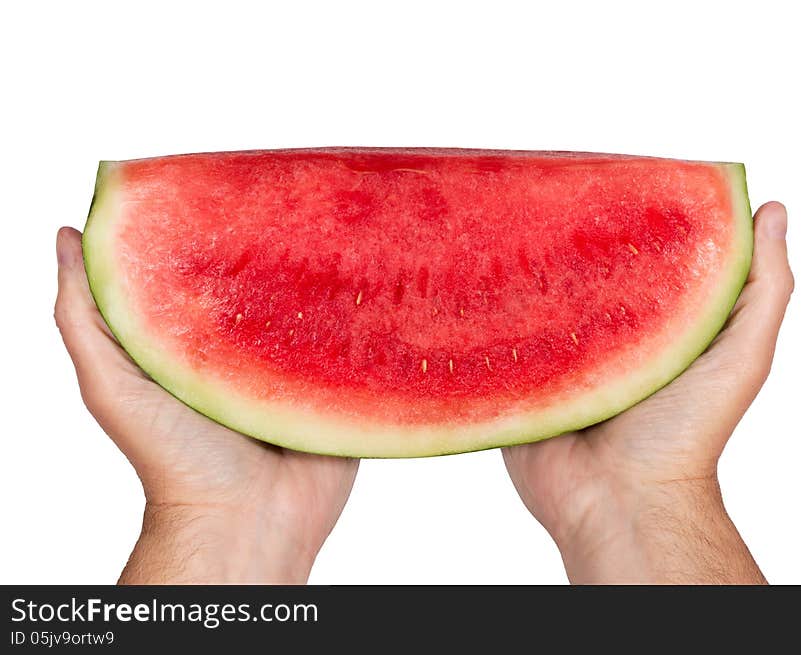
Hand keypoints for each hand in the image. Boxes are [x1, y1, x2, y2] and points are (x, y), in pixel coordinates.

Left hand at [55, 227, 358, 583]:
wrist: (243, 523)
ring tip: (347, 228)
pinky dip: (365, 319)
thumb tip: (67, 234)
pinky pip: (356, 347)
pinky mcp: (338, 389)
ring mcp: (297, 368)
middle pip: (265, 285)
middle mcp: (248, 349)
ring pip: (316, 309)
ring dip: (329, 277)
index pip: (204, 272)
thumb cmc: (170, 458)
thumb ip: (87, 315)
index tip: (221, 179)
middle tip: (299, 194)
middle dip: (280, 245)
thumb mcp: (109, 382)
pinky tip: (378, 283)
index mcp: (197, 341)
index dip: (209, 230)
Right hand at [503, 202, 792, 583]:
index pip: (637, 259)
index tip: (615, 174)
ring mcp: (556, 361)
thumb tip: (771, 210)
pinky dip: (484, 319)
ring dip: (517, 274)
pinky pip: (496, 346)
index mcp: (650, 325)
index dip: (629, 222)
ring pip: (531, 306)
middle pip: (578, 278)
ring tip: (496, 224)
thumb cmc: (688, 431)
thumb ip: (761, 287)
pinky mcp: (517, 384)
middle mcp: (602, 338)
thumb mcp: (742, 353)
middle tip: (542, 189)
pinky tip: (466, 281)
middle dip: (563, 241)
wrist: (624, 500)